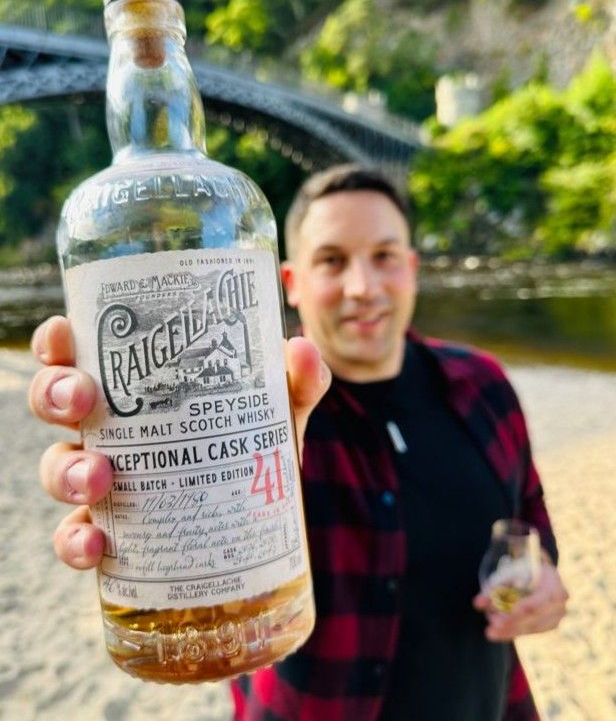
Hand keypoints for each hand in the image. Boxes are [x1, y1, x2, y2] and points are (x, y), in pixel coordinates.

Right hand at [29, 315, 329, 570]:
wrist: (260, 527)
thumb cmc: (253, 451)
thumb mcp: (276, 415)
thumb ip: (294, 384)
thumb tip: (301, 348)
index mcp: (138, 389)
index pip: (82, 355)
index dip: (58, 343)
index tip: (64, 335)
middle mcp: (110, 430)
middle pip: (55, 402)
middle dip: (55, 394)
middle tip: (81, 400)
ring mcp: (103, 483)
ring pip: (56, 468)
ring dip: (65, 470)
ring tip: (98, 476)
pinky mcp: (111, 535)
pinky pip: (74, 537)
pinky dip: (75, 542)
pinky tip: (94, 546)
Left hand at [473, 562, 568, 640]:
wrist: (542, 574)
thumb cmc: (524, 570)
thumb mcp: (511, 573)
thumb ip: (495, 587)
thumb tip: (477, 604)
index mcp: (554, 584)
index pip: (537, 602)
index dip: (518, 612)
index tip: (500, 619)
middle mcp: (559, 604)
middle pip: (533, 618)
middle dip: (510, 623)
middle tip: (491, 628)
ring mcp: (556, 617)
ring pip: (531, 627)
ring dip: (509, 630)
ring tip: (490, 631)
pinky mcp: (549, 626)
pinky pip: (530, 631)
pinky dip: (513, 632)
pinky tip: (497, 634)